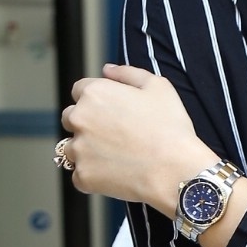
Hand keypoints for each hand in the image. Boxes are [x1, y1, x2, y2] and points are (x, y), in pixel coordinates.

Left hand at [59, 63, 211, 213]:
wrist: (175, 171)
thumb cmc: (170, 129)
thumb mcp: (158, 86)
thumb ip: (127, 73)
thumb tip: (107, 70)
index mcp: (94, 93)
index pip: (79, 91)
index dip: (97, 101)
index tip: (111, 113)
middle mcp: (80, 118)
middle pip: (71, 118)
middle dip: (87, 125)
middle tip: (115, 137)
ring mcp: (79, 149)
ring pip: (72, 148)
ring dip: (87, 151)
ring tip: (116, 158)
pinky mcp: (83, 176)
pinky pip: (80, 176)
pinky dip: (93, 177)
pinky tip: (116, 174)